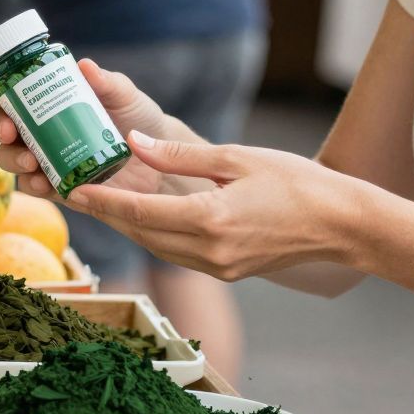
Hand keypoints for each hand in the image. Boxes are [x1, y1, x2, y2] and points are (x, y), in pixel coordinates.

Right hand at [0, 59, 177, 200]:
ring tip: (30, 159)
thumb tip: (85, 66)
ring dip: (12, 157)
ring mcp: (45, 157)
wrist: (161, 160)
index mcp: (49, 99)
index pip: (10, 89)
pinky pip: (33, 187)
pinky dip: (32, 184)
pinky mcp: (57, 185)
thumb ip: (107, 82)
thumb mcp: (125, 96)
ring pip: (10, 157)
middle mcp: (40, 127)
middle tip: (8, 128)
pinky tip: (42, 182)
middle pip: (1, 124)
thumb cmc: (139, 119)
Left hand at [65, 132, 364, 281]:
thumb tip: (135, 143)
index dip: (103, 202)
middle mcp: (210, 251)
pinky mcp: (228, 270)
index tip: (72, 189)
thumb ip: (180, 155)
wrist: (341, 225)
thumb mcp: (237, 158)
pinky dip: (156, 236)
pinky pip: (179, 254)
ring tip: (102, 204)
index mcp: (211, 220)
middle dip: (108, 215)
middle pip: (142, 235)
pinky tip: (145, 218)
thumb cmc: (297, 184)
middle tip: (76, 194)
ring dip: (130, 227)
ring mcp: (219, 266)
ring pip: (158, 248)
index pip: (141, 213)